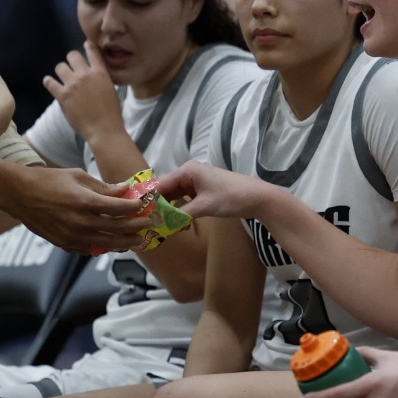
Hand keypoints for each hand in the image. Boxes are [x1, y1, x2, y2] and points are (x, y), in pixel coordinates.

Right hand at [0, 162, 156, 254]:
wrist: (19, 195)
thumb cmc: (49, 181)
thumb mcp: (78, 176)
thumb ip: (103, 187)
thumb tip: (126, 190)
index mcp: (85, 202)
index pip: (120, 209)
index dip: (135, 208)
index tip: (144, 206)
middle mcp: (81, 223)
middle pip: (117, 229)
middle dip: (135, 227)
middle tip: (147, 225)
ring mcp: (73, 236)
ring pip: (107, 244)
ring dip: (124, 242)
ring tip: (136, 240)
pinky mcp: (65, 244)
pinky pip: (90, 250)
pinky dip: (104, 247)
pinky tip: (113, 244)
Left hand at [44, 42, 122, 141]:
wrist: (103, 129)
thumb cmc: (111, 113)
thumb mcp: (112, 90)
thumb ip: (102, 79)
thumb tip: (95, 74)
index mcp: (100, 73)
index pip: (92, 51)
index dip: (87, 46)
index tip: (85, 45)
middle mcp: (85, 75)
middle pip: (72, 56)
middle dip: (71, 60)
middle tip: (71, 67)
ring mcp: (72, 85)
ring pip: (60, 67)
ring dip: (61, 71)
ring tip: (62, 77)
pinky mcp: (62, 96)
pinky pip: (49, 82)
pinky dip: (48, 82)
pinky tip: (49, 83)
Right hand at [149, 159, 278, 220]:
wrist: (257, 197)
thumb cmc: (231, 197)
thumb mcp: (203, 207)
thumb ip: (181, 215)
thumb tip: (162, 225)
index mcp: (188, 170)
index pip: (161, 184)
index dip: (150, 199)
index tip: (139, 213)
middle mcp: (190, 173)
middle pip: (167, 190)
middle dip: (160, 207)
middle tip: (149, 224)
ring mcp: (197, 182)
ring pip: (176, 197)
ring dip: (171, 211)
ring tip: (163, 226)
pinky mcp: (204, 190)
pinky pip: (186, 200)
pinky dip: (182, 211)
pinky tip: (179, 225)